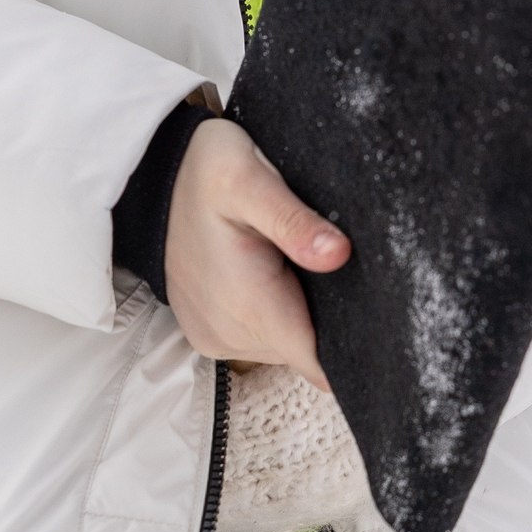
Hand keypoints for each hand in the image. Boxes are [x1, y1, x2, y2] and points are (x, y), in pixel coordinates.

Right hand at [163, 116, 350, 388]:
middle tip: (340, 261)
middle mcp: (230, 336)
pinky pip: (263, 338)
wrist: (150, 175)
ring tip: (306, 260)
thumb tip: (338, 256)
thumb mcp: (249, 178)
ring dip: (305, 312)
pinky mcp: (211, 334)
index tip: (381, 312)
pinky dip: (280, 312)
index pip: (321, 362)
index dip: (357, 344)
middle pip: (310, 352)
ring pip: (289, 345)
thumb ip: (293, 220)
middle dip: (333, 317)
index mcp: (248, 308)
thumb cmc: (204, 169)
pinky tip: (281, 272)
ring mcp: (218, 339)